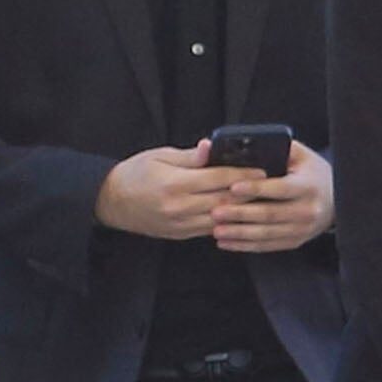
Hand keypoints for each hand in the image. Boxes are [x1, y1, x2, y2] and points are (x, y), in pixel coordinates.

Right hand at [94, 142, 265, 240]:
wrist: (110, 202)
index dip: (242, 173)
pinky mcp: (180, 235)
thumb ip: (189, 157)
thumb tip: (210, 146)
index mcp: (175, 184)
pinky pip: (210, 229)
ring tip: (262, 199)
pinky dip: (227, 221)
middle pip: (224, 200)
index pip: (218, 178)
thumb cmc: (135, 173)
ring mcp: (181, 225)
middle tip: (271, 184)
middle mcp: (180, 208)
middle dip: (249, 192)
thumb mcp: (159, 156)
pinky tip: (240, 213)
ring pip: (221, 218)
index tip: (263, 168)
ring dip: (242, 210)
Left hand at [211, 140, 332, 252]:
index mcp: (308, 186)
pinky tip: (227, 243)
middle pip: (270, 214)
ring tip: (217, 230)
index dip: (256, 189)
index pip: (280, 188)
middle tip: (216, 212)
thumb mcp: (302, 156)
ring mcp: (302, 229)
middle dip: (240, 214)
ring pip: (267, 234)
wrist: (338, 199)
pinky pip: (268, 246)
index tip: (233, 187)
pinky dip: (245, 246)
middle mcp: (307, 210)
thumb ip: (279, 149)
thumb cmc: (312, 173)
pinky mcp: (296, 241)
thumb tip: (247, 144)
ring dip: (239, 233)